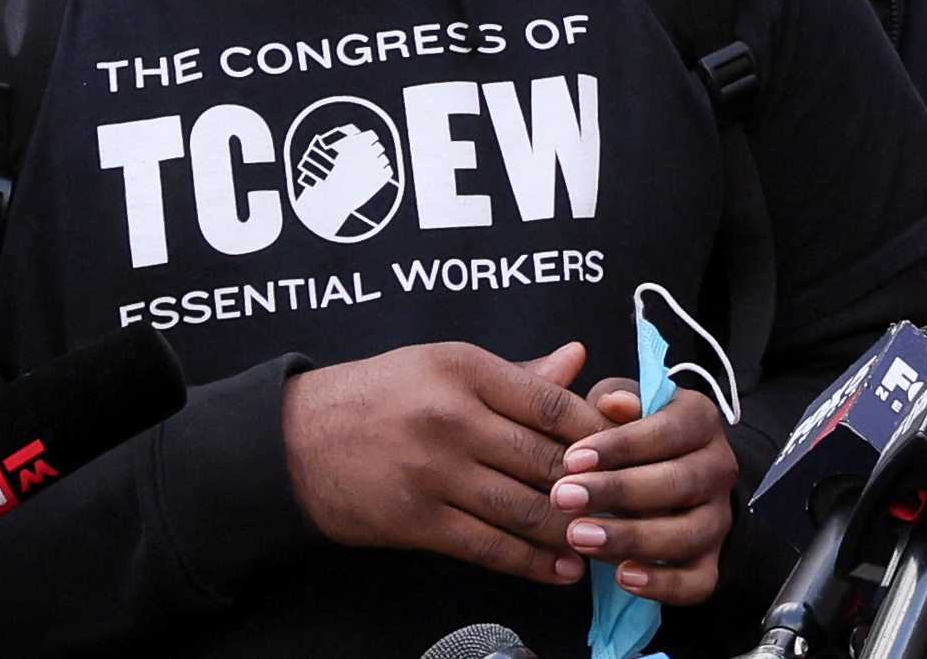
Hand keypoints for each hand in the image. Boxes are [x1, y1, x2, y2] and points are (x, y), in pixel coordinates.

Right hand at [282, 341, 608, 583]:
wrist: (293, 443)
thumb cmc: (380, 395)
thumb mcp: (445, 365)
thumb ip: (517, 373)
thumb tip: (579, 358)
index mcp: (465, 371)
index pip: (550, 402)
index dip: (597, 430)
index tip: (628, 447)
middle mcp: (452, 419)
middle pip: (544, 457)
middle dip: (594, 484)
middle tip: (633, 501)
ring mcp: (434, 473)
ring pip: (523, 506)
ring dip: (571, 528)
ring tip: (608, 538)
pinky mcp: (416, 521)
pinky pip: (487, 545)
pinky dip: (530, 561)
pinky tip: (562, 567)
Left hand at [551, 379, 741, 604]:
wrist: (670, 480)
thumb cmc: (634, 439)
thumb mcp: (623, 407)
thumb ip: (614, 399)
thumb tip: (612, 403)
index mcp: (701, 421)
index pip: (670, 429)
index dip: (621, 445)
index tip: (572, 459)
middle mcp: (719, 468)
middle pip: (681, 482)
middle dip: (619, 491)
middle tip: (564, 498)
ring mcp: (719, 518)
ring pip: (689, 533)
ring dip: (633, 537)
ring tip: (579, 537)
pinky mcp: (712, 562)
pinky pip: (698, 581)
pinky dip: (663, 584)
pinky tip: (622, 577)